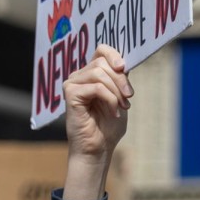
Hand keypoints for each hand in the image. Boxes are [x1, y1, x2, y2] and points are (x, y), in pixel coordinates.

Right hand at [62, 45, 132, 199]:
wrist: (99, 149)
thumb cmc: (109, 126)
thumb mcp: (120, 97)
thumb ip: (121, 79)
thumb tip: (124, 62)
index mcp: (91, 74)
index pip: (101, 50)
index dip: (114, 54)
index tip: (124, 68)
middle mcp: (80, 76)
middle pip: (102, 63)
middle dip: (121, 80)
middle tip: (129, 99)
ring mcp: (73, 84)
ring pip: (99, 73)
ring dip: (116, 91)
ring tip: (122, 107)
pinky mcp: (70, 94)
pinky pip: (96, 86)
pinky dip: (110, 99)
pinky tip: (113, 113)